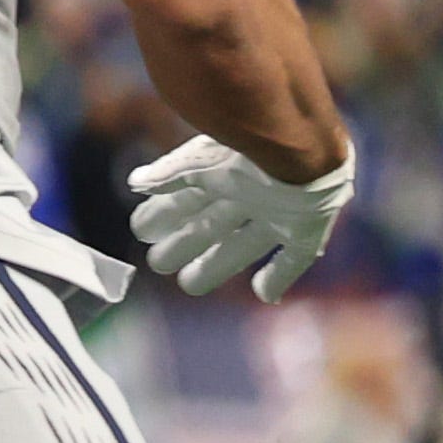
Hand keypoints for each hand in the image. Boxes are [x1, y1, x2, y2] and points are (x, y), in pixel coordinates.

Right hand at [128, 134, 351, 302]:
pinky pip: (294, 258)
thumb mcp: (201, 160)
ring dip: (215, 266)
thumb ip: (169, 173)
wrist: (304, 146)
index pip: (187, 198)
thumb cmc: (248, 149)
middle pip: (211, 226)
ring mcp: (278, 212)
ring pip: (242, 246)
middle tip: (158, 263)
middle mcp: (248, 194)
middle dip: (182, 245)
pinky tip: (265, 296)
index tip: (142, 231)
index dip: (164, 216)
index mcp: (221, 173)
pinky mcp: (307, 227)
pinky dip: (278, 278)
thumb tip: (136, 182)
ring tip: (189, 285)